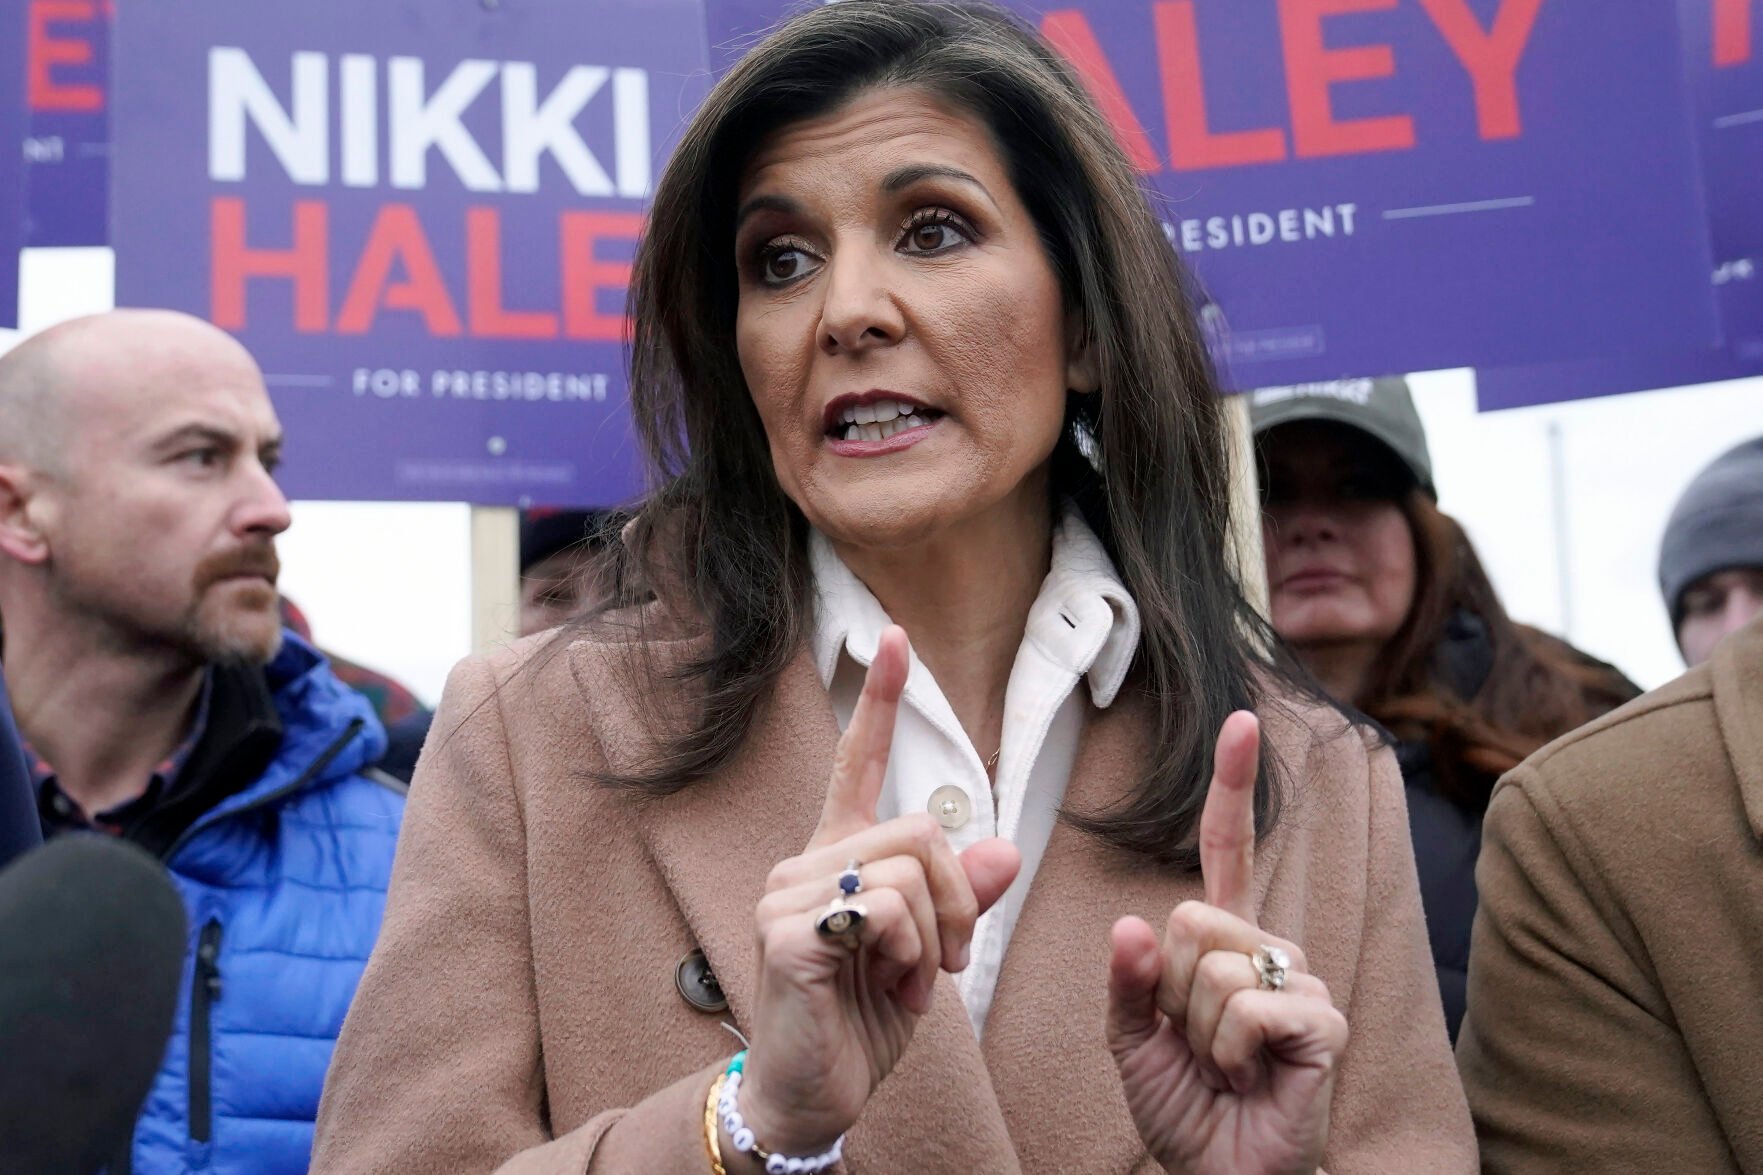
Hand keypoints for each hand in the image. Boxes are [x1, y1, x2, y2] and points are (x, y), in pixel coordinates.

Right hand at [735, 626, 1021, 1159]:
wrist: (812, 1095)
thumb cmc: (863, 1021)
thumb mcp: (929, 955)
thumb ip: (960, 900)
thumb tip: (1005, 848)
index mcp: (837, 856)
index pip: (857, 762)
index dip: (879, 701)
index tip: (894, 639)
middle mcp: (806, 863)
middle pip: (921, 829)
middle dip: (959, 899)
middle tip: (949, 961)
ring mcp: (788, 895)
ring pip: (910, 870)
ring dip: (937, 939)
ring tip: (914, 984)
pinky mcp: (788, 934)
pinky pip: (885, 912)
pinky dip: (913, 958)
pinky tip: (893, 993)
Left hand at [1106, 711, 1348, 1174]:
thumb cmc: (1184, 1106)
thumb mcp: (1131, 1041)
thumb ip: (1128, 982)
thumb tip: (1134, 925)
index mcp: (1223, 940)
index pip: (1225, 848)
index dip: (1231, 785)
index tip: (1240, 719)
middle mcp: (1270, 946)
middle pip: (1187, 919)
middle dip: (1168, 994)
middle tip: (1196, 1046)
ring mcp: (1303, 979)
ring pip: (1210, 966)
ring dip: (1195, 1033)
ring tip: (1223, 1067)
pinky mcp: (1324, 1020)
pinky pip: (1245, 1006)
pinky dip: (1228, 1052)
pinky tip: (1248, 1077)